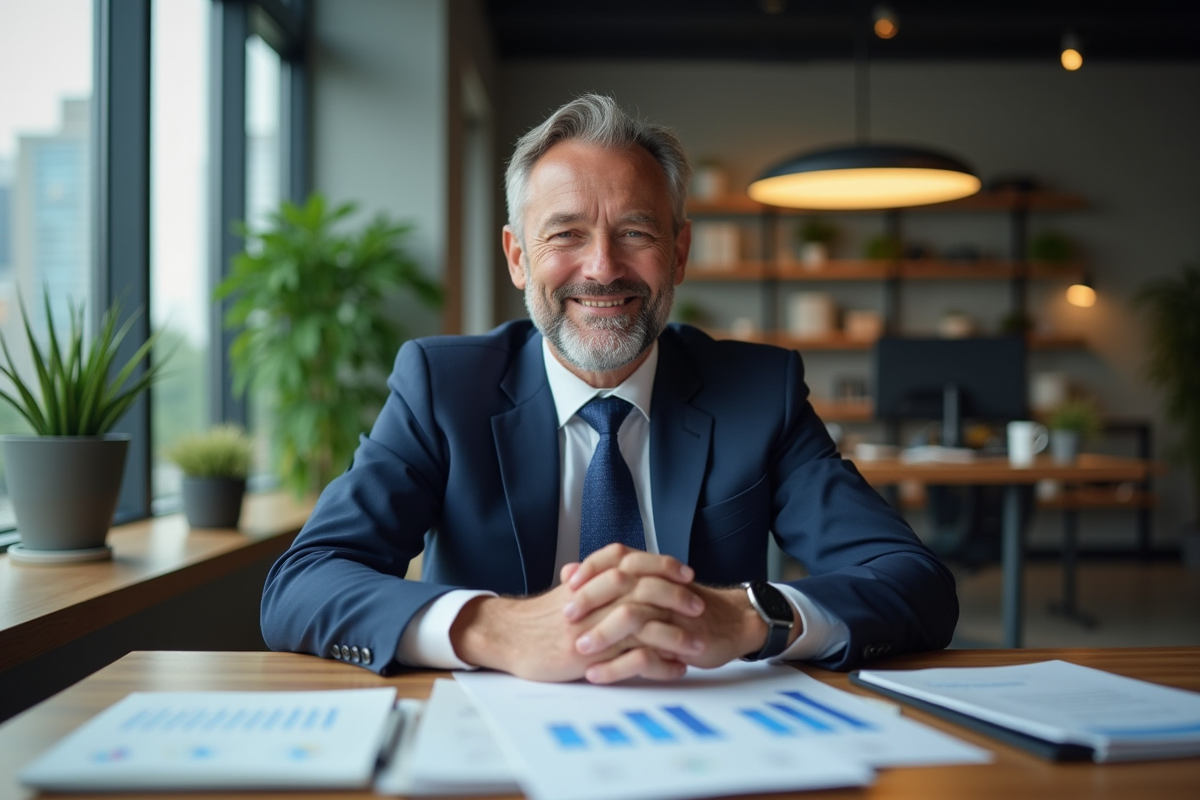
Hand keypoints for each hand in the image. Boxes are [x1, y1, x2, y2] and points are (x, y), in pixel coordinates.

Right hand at [448, 546, 701, 682]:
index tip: (685, 570)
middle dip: (676, 595)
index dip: (661, 563)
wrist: (508, 637)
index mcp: (590, 578)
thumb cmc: (538, 616)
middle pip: (643, 586)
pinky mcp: (592, 655)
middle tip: (698, 604)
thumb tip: (615, 564)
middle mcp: (594, 598)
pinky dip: (660, 663)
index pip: (632, 561)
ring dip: (676, 633)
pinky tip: (677, 668)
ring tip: (698, 643)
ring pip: (643, 622)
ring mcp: (594, 626)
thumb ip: (592, 576)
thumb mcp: (568, 590)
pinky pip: (634, 658)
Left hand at [567, 554, 801, 681]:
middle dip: (591, 599)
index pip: (616, 557)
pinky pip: (645, 654)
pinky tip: (598, 674)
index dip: (591, 568)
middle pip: (621, 582)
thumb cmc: (684, 606)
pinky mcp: (680, 642)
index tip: (567, 583)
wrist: (732, 623)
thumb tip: (568, 570)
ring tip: (579, 649)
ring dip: (603, 633)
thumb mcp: (648, 587)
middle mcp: (661, 586)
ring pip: (634, 616)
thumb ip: (610, 579)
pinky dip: (618, 666)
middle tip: (566, 616)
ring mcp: (672, 614)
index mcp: (651, 570)